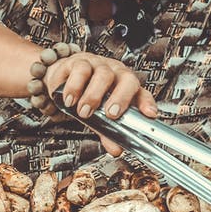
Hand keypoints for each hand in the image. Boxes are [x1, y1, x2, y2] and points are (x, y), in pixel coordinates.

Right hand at [43, 52, 158, 155]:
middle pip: (127, 80)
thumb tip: (116, 149)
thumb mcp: (97, 116)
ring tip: (84, 112)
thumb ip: (107, 132)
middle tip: (110, 114)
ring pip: (103, 75)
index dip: (147, 103)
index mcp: (126, 87)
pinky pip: (80, 70)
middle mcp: (116, 74)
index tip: (150, 114)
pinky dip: (74, 87)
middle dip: (121, 98)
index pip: (142, 93)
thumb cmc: (86, 94)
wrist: (61, 80)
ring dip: (94, 95)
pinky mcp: (79, 62)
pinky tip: (70, 100)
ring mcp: (99, 65)